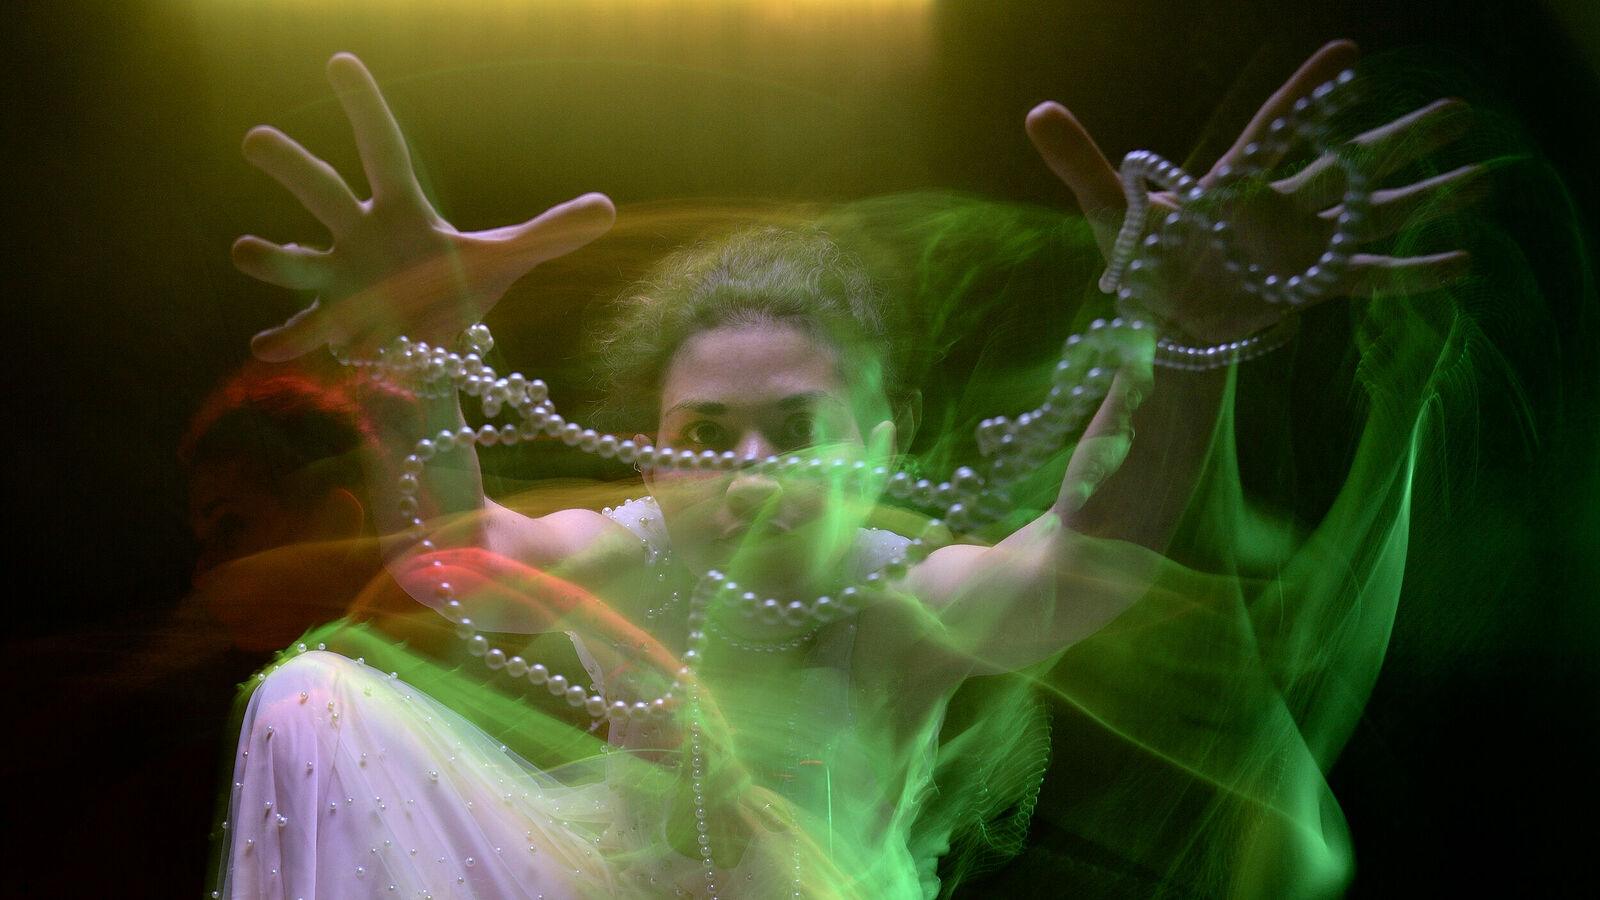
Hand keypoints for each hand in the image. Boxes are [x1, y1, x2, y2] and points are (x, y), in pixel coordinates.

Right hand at [234, 53, 614, 360]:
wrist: (435, 341)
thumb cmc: (460, 285)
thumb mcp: (510, 257)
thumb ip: (554, 231)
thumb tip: (607, 207)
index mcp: (400, 208)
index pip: (382, 147)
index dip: (365, 107)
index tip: (340, 60)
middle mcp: (359, 235)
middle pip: (322, 191)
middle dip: (290, 166)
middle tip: (255, 138)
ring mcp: (340, 280)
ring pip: (297, 262)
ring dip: (272, 258)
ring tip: (248, 250)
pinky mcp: (334, 327)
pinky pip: (302, 332)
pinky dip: (284, 340)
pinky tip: (267, 348)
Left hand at [1026, 40, 1482, 342]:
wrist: (1158, 327)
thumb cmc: (1136, 263)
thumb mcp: (1108, 211)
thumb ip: (1079, 160)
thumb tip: (1037, 109)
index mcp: (1238, 183)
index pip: (1281, 128)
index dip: (1313, 93)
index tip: (1352, 53)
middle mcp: (1280, 207)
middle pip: (1352, 163)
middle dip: (1404, 138)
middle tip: (1462, 108)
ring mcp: (1301, 247)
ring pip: (1375, 214)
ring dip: (1429, 197)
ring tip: (1487, 178)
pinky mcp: (1310, 288)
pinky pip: (1371, 279)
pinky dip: (1416, 273)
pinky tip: (1464, 263)